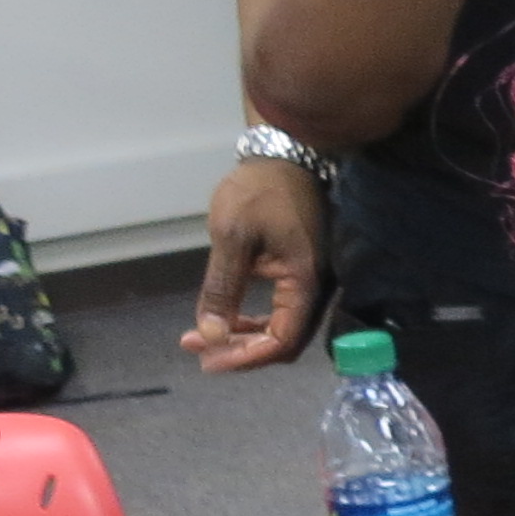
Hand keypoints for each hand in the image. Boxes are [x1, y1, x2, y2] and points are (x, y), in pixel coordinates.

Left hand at [182, 158, 329, 371]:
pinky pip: (282, 311)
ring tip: (204, 337)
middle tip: (199, 351)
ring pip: (282, 327)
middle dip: (241, 351)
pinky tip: (228, 316)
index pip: (282, 339)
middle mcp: (315, 289)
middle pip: (284, 341)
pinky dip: (254, 319)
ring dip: (245, 337)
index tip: (208, 359)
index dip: (246, 356)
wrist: (283, 156)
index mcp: (304, 282)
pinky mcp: (301, 273)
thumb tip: (212, 335)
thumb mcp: (232, 237)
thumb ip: (222, 289)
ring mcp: (310, 281)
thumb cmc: (259, 192)